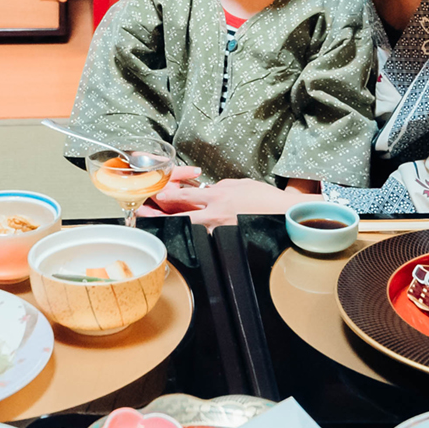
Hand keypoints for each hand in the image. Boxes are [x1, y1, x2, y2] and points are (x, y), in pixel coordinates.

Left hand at [137, 170, 316, 229]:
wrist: (286, 216)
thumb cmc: (266, 199)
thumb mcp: (240, 184)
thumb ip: (220, 187)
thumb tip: (207, 191)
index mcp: (218, 195)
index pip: (184, 195)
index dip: (165, 195)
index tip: (153, 196)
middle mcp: (216, 213)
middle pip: (179, 216)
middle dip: (158, 218)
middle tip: (142, 217)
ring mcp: (221, 229)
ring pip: (189, 231)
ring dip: (172, 230)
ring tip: (154, 231)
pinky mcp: (228, 240)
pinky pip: (205, 241)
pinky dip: (192, 241)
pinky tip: (182, 242)